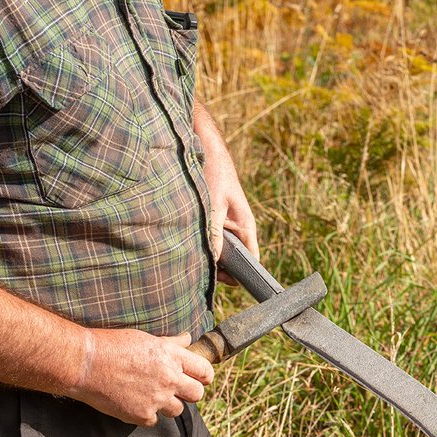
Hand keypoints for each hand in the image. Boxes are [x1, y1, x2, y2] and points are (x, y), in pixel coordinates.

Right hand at [69, 330, 213, 424]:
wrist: (84, 363)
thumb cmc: (112, 345)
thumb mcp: (145, 338)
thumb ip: (170, 343)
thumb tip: (188, 339)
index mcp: (172, 356)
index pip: (205, 371)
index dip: (203, 376)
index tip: (197, 378)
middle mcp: (169, 378)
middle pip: (197, 394)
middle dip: (189, 393)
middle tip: (176, 390)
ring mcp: (156, 399)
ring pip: (177, 410)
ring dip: (167, 405)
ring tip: (150, 395)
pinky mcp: (141, 415)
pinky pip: (154, 421)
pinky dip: (146, 415)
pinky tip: (133, 403)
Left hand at [193, 98, 257, 284]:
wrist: (204, 149)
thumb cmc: (214, 174)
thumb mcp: (212, 205)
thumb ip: (213, 233)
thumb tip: (212, 261)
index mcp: (246, 227)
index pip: (252, 260)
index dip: (243, 277)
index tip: (229, 287)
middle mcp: (237, 230)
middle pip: (233, 261)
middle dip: (219, 271)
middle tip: (199, 278)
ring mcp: (224, 226)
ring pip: (217, 252)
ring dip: (206, 257)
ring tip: (189, 264)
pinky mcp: (211, 222)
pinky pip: (207, 241)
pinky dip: (199, 246)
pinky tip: (184, 249)